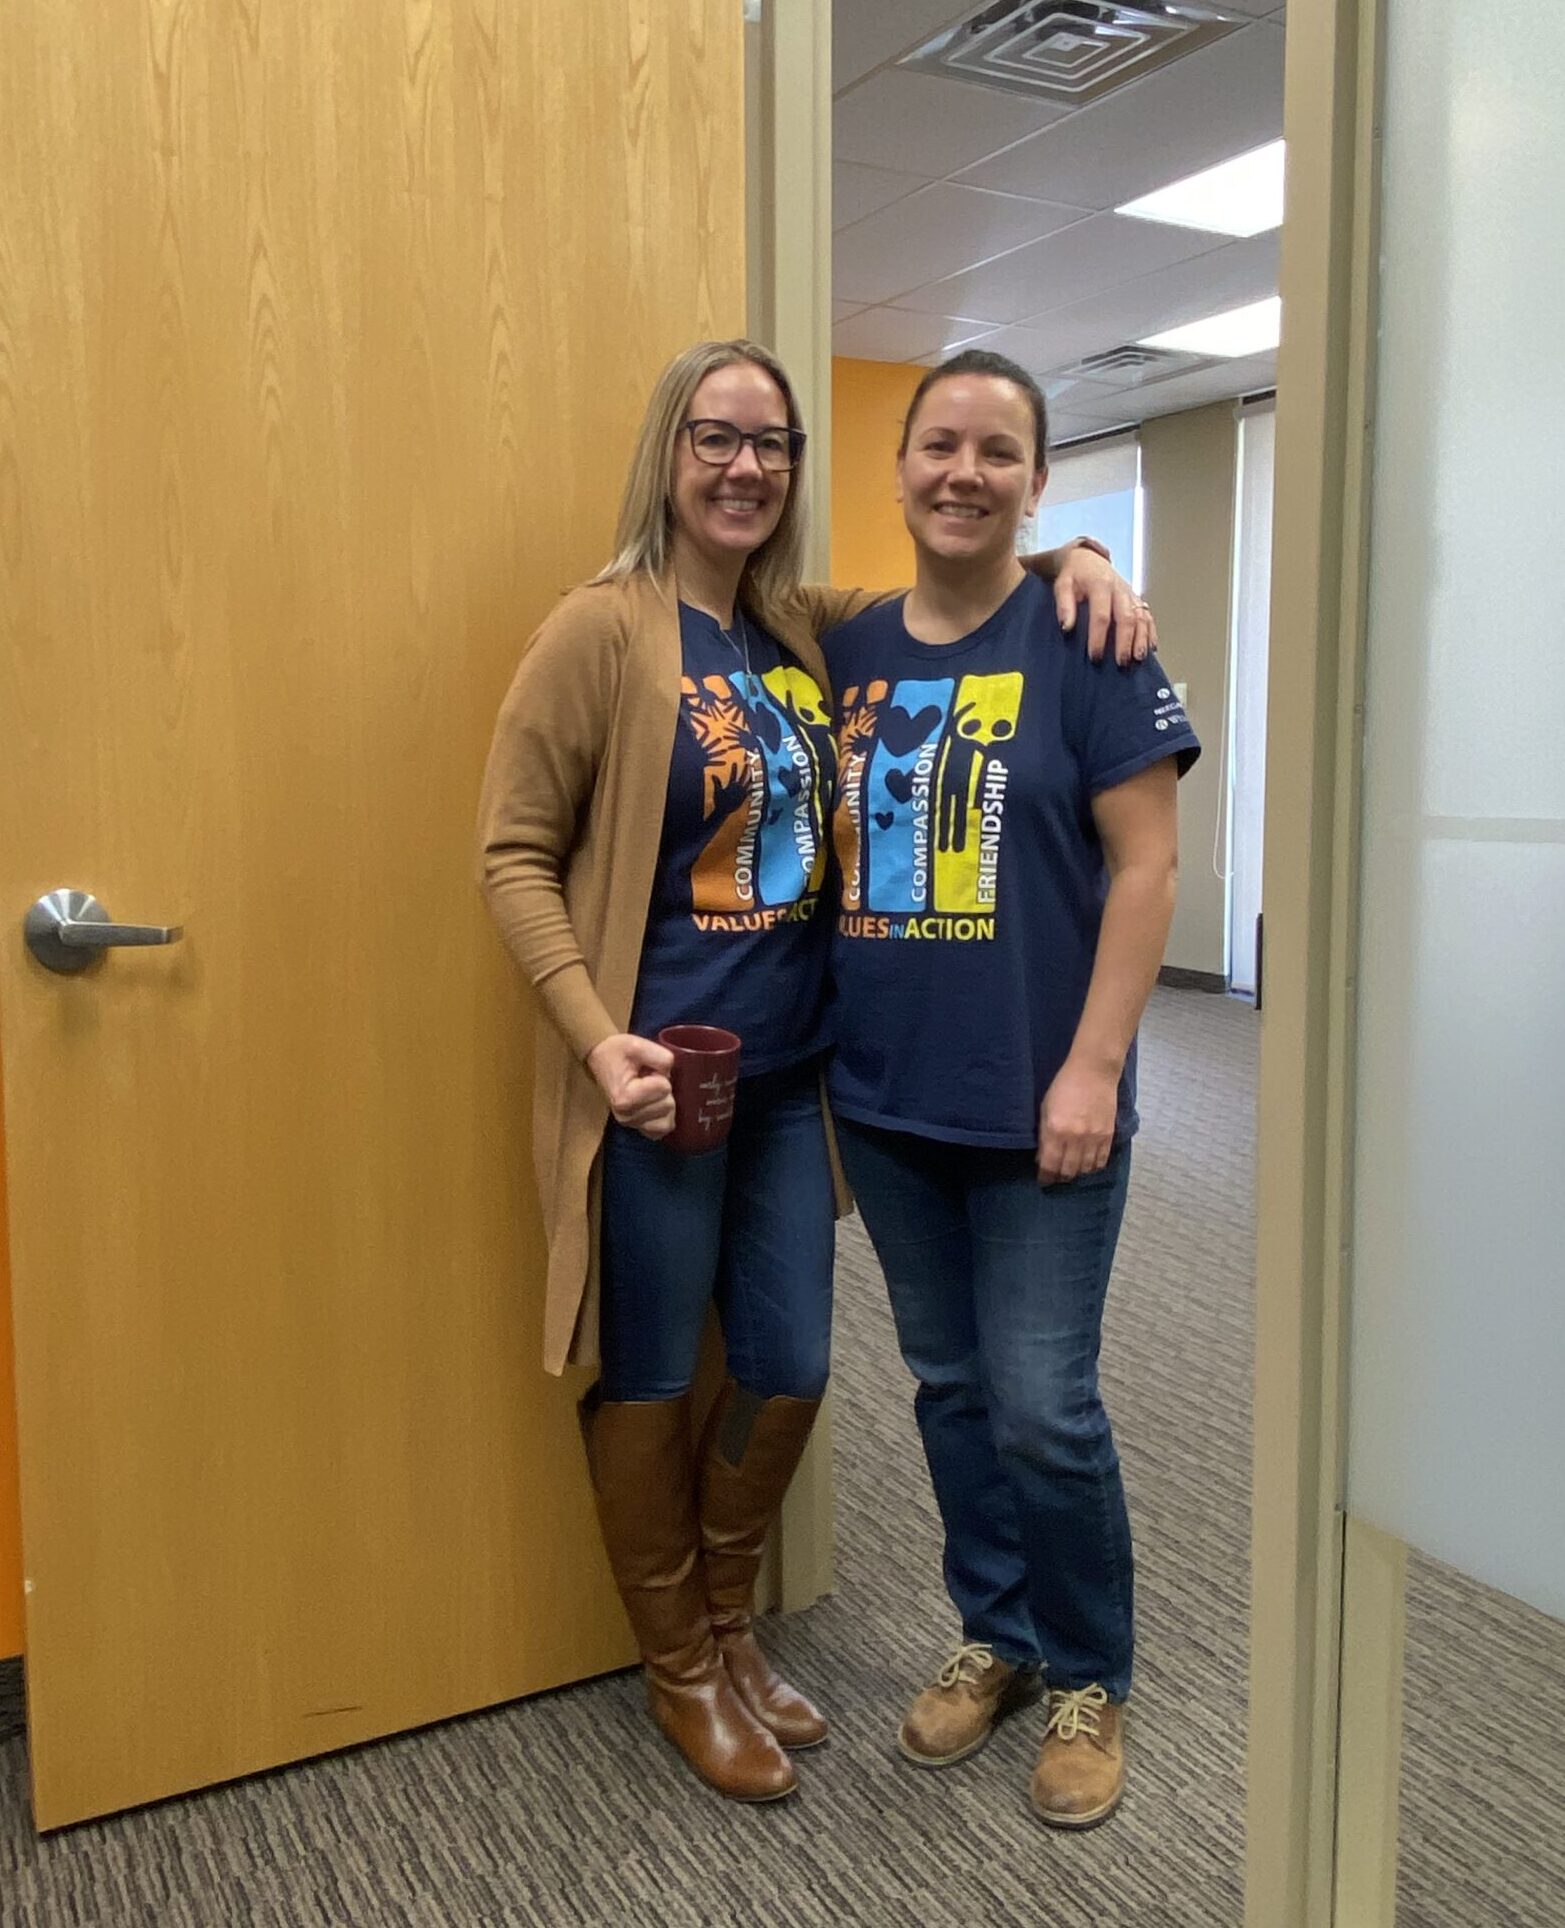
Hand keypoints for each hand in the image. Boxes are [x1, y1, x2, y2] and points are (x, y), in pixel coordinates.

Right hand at [586, 1032, 675, 1138]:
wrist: (601, 1058)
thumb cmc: (618, 1052)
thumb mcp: (638, 1045)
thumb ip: (660, 1056)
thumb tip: (672, 1073)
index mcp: (625, 1097)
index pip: (664, 1087)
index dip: (660, 1074)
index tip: (646, 1069)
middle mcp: (627, 1116)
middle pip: (668, 1105)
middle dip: (664, 1089)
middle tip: (648, 1079)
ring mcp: (631, 1124)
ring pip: (668, 1121)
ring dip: (665, 1104)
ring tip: (651, 1092)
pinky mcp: (636, 1128)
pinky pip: (660, 1132)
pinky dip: (663, 1119)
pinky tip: (656, 1106)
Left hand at [1037, 1055, 1119, 1185]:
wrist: (1093, 1071)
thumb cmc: (1064, 1086)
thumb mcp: (1045, 1109)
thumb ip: (1044, 1135)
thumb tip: (1043, 1157)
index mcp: (1056, 1130)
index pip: (1050, 1165)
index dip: (1045, 1177)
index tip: (1043, 1180)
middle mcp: (1075, 1138)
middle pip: (1068, 1171)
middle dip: (1060, 1177)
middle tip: (1056, 1177)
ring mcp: (1094, 1138)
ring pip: (1085, 1169)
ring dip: (1077, 1173)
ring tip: (1072, 1171)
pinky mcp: (1108, 1135)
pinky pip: (1102, 1161)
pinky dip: (1093, 1166)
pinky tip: (1088, 1164)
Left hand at [1052, 541, 1157, 666]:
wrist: (1088, 559)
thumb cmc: (1074, 576)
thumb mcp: (1062, 585)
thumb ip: (1064, 605)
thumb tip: (1066, 627)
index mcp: (1100, 585)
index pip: (1102, 614)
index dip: (1099, 637)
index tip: (1095, 656)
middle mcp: (1120, 589)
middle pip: (1127, 617)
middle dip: (1125, 642)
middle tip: (1121, 662)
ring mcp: (1131, 594)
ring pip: (1142, 617)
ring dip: (1141, 639)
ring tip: (1138, 659)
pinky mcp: (1136, 599)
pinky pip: (1148, 615)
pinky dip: (1151, 632)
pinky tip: (1151, 648)